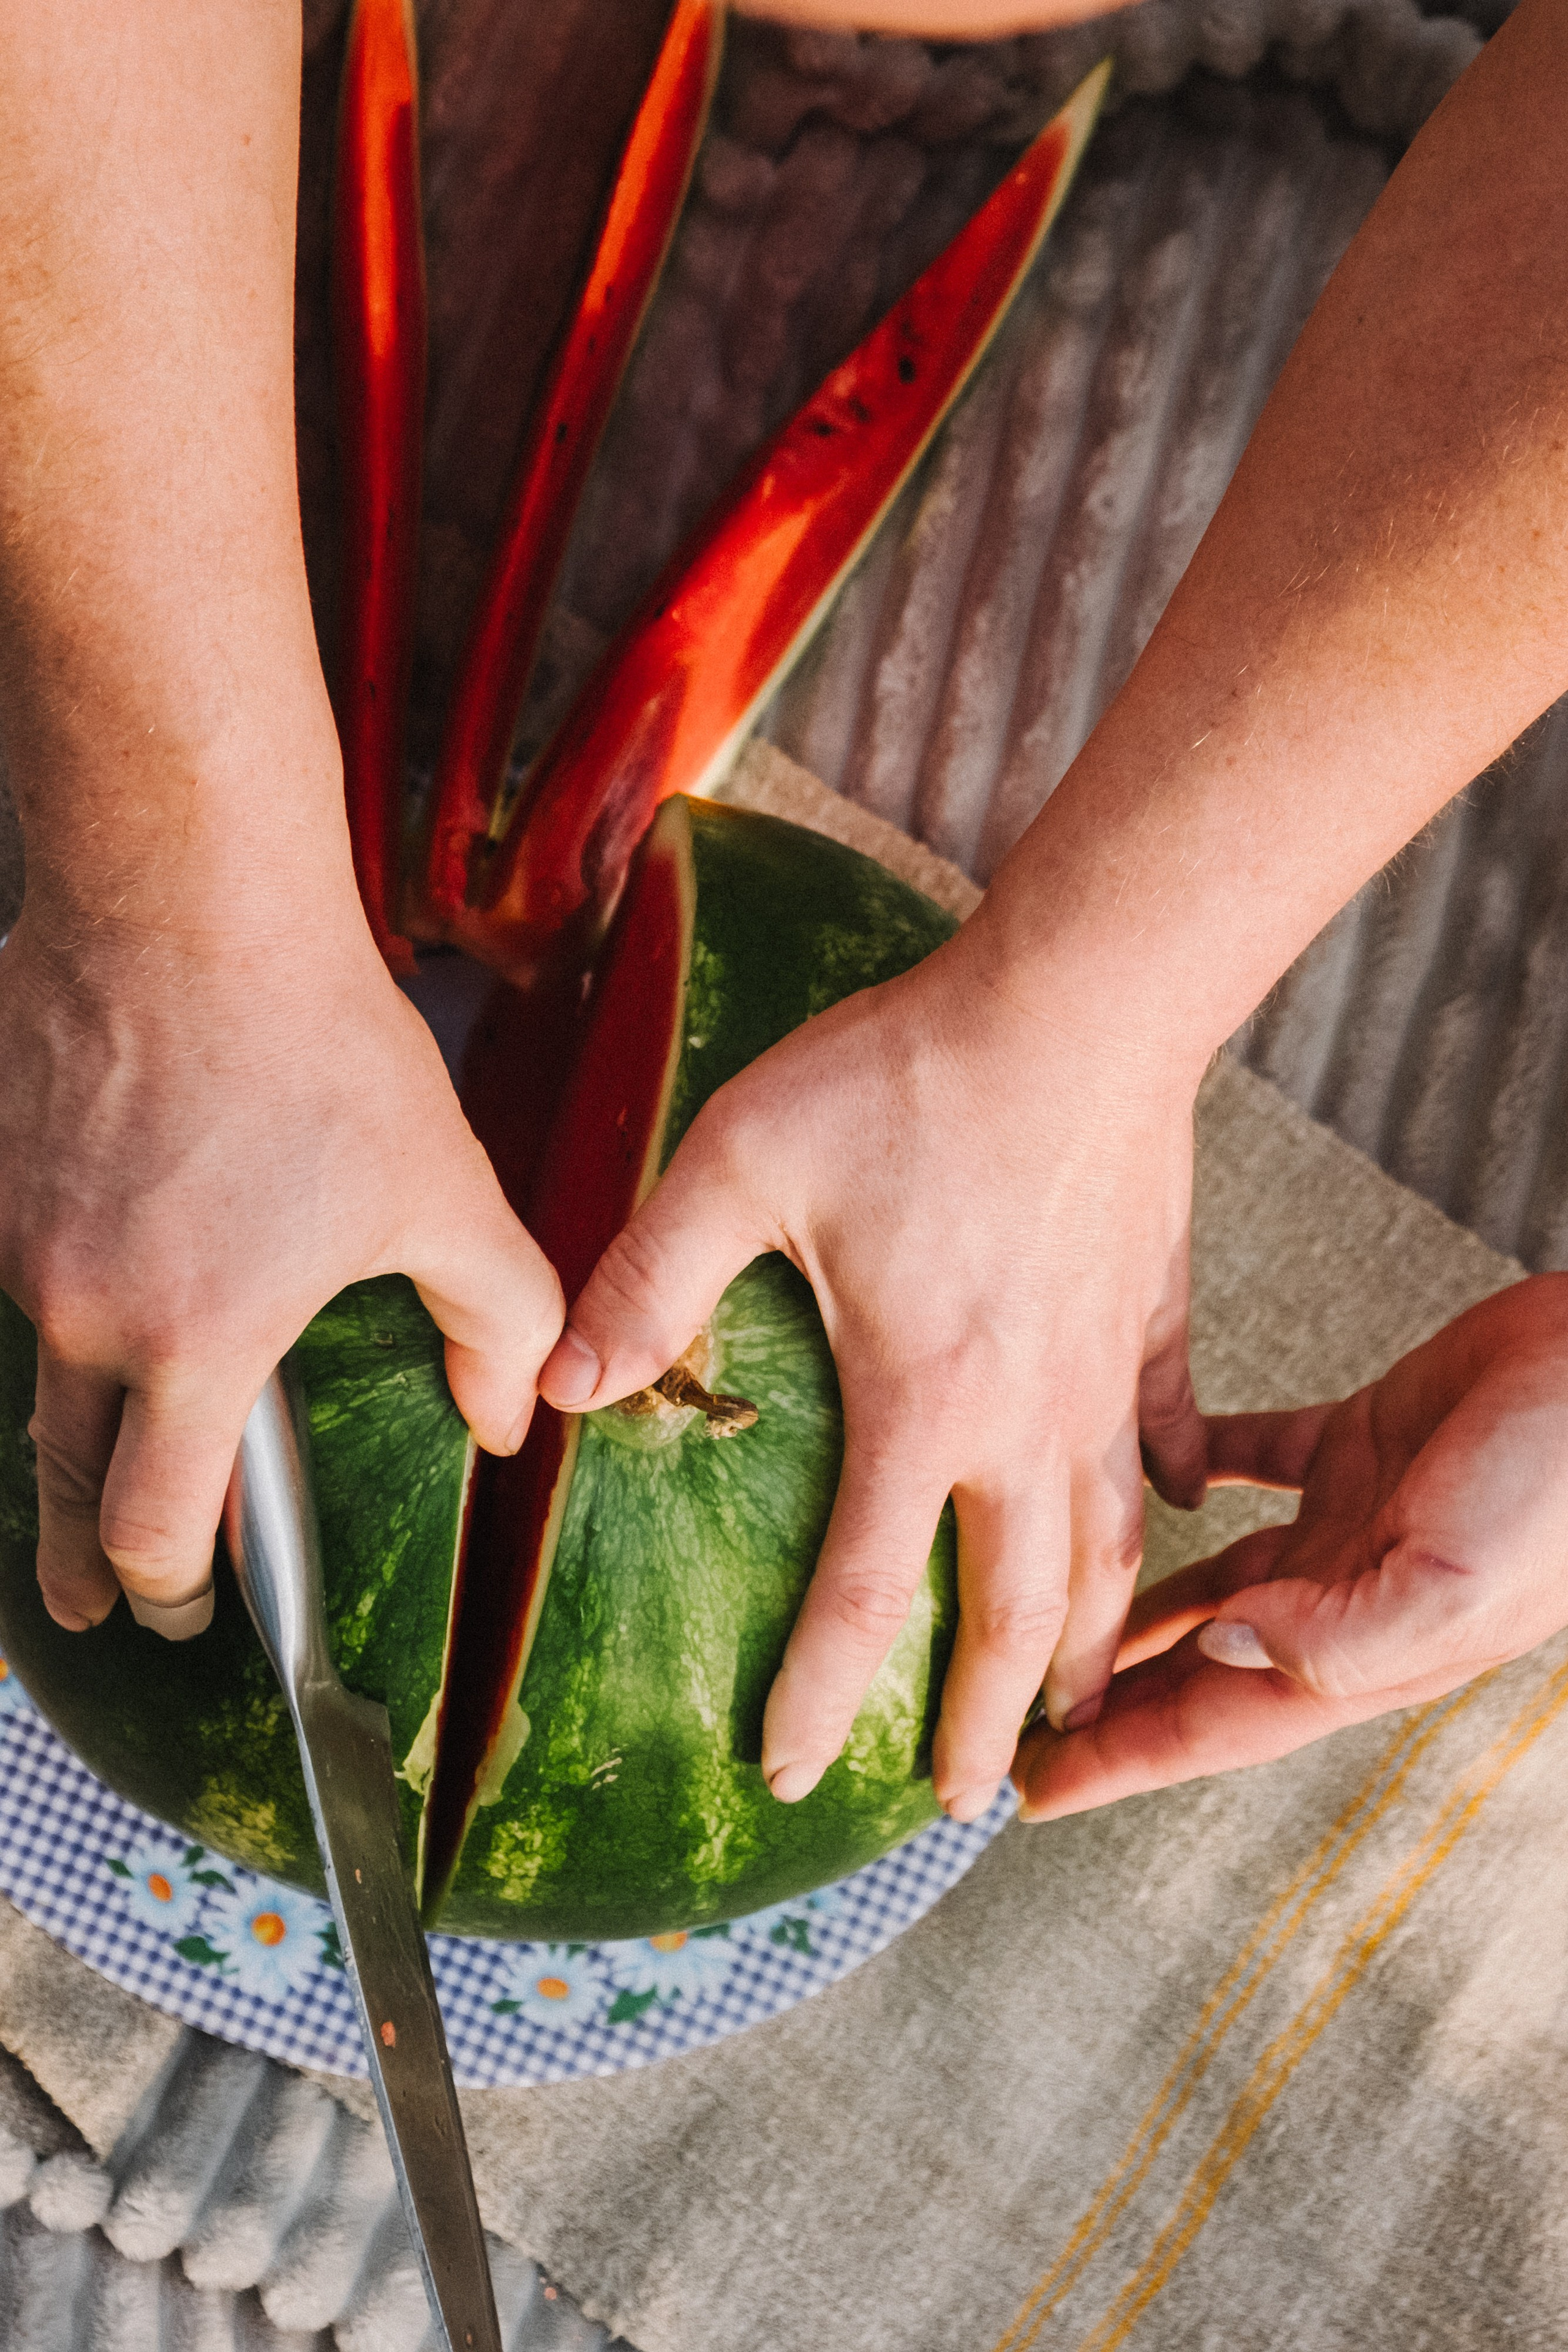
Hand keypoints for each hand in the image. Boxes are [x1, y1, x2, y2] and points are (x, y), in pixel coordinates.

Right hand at [0, 856, 562, 1636]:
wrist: (189, 903)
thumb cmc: (323, 1046)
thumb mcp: (446, 1191)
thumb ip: (495, 1319)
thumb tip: (506, 1421)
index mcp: (195, 1339)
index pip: (155, 1526)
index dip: (171, 1589)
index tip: (181, 1611)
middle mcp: (83, 1307)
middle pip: (63, 1481)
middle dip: (84, 1564)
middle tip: (100, 1600)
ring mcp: (14, 1239)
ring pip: (39, 1360)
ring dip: (77, 1405)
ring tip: (113, 1418)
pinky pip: (11, 1262)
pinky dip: (51, 1282)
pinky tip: (95, 1252)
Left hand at [539, 910, 1208, 1821]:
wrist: (1075, 999)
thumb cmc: (909, 1078)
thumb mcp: (741, 1162)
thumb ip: (648, 1280)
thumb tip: (565, 1385)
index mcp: (923, 1403)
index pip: (862, 1592)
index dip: (823, 1695)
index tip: (795, 1772)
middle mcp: (1027, 1418)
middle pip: (1018, 1609)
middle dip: (991, 1718)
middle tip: (972, 1796)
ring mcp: (1101, 1374)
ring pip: (1111, 1548)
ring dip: (1090, 1640)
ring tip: (1076, 1703)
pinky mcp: (1149, 1314)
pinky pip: (1166, 1430)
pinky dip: (1167, 1487)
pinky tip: (1175, 1509)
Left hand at [1012, 1276, 1567, 1819]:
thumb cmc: (1560, 1485)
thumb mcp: (1453, 1585)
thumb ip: (1337, 1632)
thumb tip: (1221, 1646)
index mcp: (1366, 1653)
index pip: (1212, 1725)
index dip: (1118, 1761)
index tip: (1025, 1790)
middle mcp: (1347, 1600)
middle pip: (1195, 1665)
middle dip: (1103, 1694)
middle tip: (1005, 1708)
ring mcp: (1354, 1524)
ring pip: (1214, 1574)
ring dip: (1134, 1594)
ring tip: (1046, 1606)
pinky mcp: (1362, 1441)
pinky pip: (1255, 1457)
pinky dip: (1196, 1464)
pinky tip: (1142, 1467)